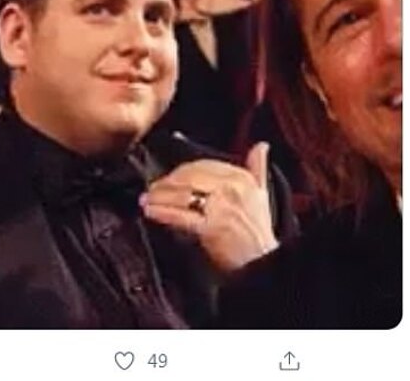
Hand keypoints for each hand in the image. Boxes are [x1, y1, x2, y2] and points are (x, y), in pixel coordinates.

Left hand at [140, 142, 277, 271]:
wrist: (263, 262)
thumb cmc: (258, 231)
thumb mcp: (262, 194)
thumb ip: (258, 167)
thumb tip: (261, 146)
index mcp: (241, 177)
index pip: (202, 166)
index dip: (180, 171)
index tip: (168, 177)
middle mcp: (232, 188)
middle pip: (188, 178)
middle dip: (166, 184)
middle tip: (151, 189)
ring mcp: (221, 207)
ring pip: (181, 195)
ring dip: (159, 197)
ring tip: (146, 200)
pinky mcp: (211, 227)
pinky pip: (180, 215)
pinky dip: (162, 212)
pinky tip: (151, 212)